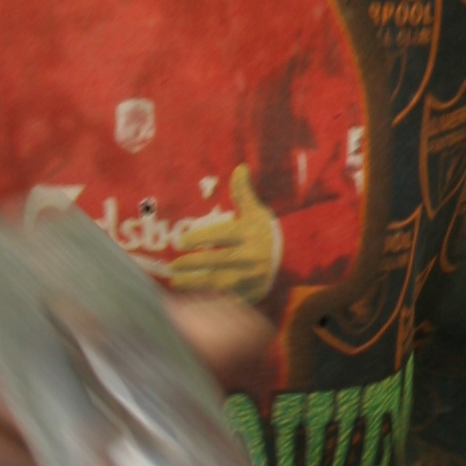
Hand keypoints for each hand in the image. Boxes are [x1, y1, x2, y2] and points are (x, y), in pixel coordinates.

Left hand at [166, 163, 281, 304]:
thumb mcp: (257, 213)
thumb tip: (239, 168)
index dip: (201, 237)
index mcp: (251, 234)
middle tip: (172, 264)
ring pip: (219, 282)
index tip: (181, 241)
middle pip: (218, 260)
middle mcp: (252, 257)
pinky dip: (207, 297)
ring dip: (195, 282)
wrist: (293, 261)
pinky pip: (225, 297)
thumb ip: (244, 193)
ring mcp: (251, 278)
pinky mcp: (250, 294)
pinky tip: (190, 295)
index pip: (222, 235)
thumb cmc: (265, 233)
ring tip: (175, 280)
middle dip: (193, 263)